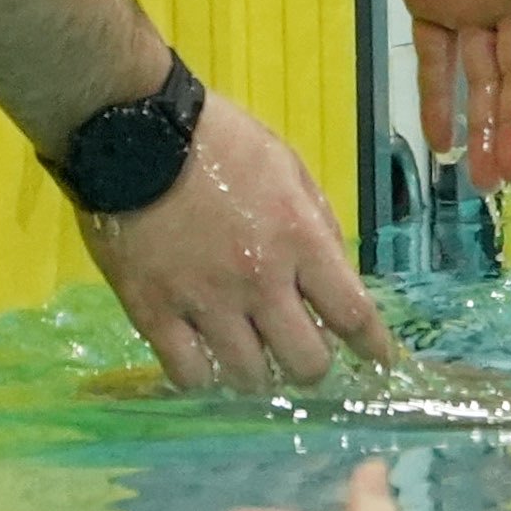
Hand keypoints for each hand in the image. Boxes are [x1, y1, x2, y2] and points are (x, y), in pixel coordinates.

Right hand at [83, 93, 391, 389]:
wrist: (131, 134)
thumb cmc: (217, 142)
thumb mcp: (288, 168)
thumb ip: (316, 223)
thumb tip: (334, 274)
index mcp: (300, 240)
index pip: (353, 314)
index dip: (374, 348)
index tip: (380, 362)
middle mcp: (260, 281)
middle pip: (306, 361)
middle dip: (313, 367)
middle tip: (302, 357)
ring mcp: (205, 301)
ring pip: (249, 377)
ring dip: (259, 375)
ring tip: (252, 362)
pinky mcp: (153, 312)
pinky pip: (188, 373)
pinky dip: (202, 377)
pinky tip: (204, 363)